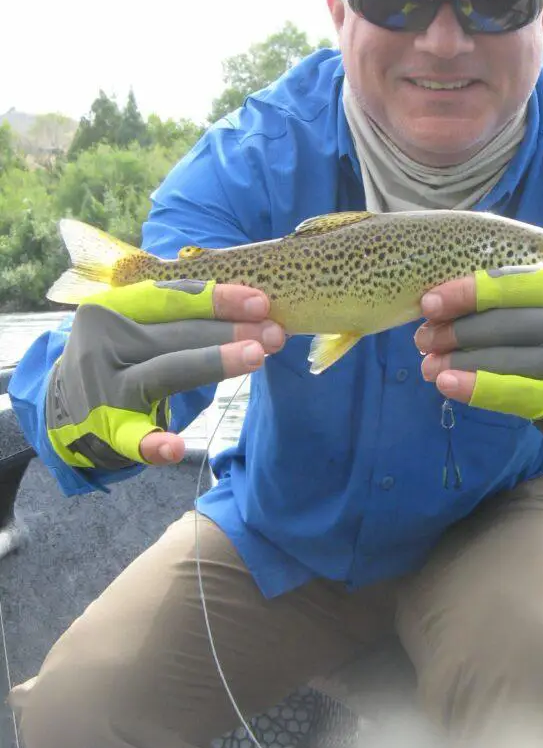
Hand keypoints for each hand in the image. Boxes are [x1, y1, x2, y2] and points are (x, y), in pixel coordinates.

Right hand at [46, 279, 284, 468]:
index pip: (171, 299)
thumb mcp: (136, 327)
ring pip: (164, 373)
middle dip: (229, 331)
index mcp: (112, 309)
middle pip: (176, 333)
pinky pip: (132, 438)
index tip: (260, 302)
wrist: (62, 409)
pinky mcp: (105, 431)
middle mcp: (104, 344)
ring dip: (212, 363)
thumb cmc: (119, 359)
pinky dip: (153, 444)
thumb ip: (183, 319)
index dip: (217, 299)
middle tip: (275, 333)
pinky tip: (177, 448)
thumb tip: (254, 314)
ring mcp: (103, 388)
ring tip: (256, 357)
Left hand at [414, 264, 542, 447]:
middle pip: (504, 323)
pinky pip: (513, 392)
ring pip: (505, 359)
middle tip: (423, 338)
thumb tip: (444, 305)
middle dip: (455, 331)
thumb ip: (516, 298)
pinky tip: (449, 384)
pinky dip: (476, 388)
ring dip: (458, 362)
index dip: (466, 292)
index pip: (512, 284)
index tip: (429, 302)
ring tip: (428, 365)